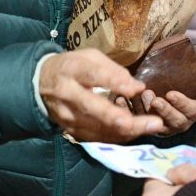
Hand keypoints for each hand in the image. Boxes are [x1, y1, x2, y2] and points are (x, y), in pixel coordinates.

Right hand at [37, 50, 160, 142]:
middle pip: (95, 108)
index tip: (136, 90)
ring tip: (153, 127)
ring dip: (129, 130)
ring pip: (99, 128)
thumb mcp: (89, 58)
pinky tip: (136, 132)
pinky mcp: (70, 130)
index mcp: (71, 69)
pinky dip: (118, 136)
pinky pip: (97, 138)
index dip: (114, 82)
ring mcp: (66, 116)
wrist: (40, 83)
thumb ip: (113, 70)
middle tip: (154, 122)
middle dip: (124, 118)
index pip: (93, 75)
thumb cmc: (72, 67)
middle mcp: (66, 94)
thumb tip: (138, 88)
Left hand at [135, 85, 195, 134]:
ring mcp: (165, 126)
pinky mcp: (149, 126)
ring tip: (144, 96)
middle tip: (155, 100)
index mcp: (193, 111)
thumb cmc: (187, 91)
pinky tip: (125, 100)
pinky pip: (140, 122)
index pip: (190, 109)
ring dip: (149, 111)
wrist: (174, 102)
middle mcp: (180, 121)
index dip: (181, 103)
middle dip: (165, 110)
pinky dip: (132, 112)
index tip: (170, 94)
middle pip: (174, 120)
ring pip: (158, 123)